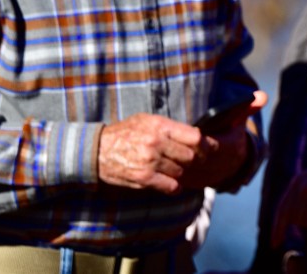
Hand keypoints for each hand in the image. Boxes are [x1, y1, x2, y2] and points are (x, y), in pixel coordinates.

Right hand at [97, 91, 267, 194]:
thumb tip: (197, 134)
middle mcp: (157, 143)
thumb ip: (170, 126)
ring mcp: (150, 161)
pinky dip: (175, 186)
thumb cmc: (125, 133)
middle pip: (191, 156)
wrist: (97, 151)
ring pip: (182, 172)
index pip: (196, 137)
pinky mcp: (144, 178)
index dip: (206, 145)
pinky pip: (172, 186)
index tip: (210, 149)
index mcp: (160, 125)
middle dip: (194, 160)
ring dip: (182, 173)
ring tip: (175, 169)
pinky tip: (171, 182)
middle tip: (192, 161)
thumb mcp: (147, 120)